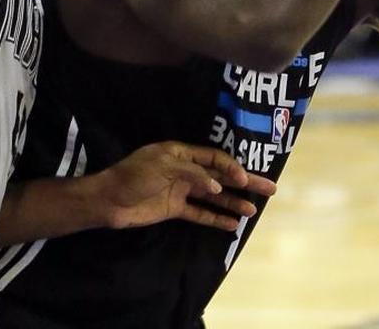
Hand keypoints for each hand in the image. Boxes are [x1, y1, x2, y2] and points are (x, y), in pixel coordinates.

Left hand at [97, 142, 276, 232]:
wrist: (109, 200)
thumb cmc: (134, 175)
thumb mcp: (162, 165)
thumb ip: (191, 173)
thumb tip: (216, 184)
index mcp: (182, 153)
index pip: (214, 158)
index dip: (231, 167)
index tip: (245, 180)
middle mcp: (186, 170)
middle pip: (220, 175)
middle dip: (244, 182)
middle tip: (270, 188)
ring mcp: (181, 190)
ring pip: (214, 196)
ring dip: (233, 202)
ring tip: (253, 211)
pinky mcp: (175, 209)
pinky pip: (200, 213)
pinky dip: (215, 218)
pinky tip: (231, 224)